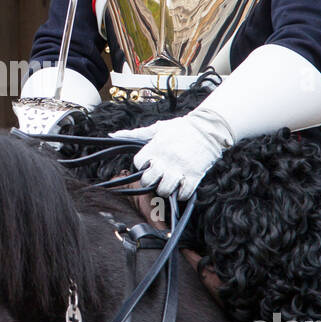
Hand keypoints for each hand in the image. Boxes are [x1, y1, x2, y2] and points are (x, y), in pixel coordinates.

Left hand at [111, 105, 232, 198]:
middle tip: (157, 178)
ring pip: (164, 190)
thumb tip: (112, 134)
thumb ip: (135, 134)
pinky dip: (182, 194)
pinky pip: (184, 193)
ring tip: (169, 184)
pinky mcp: (194, 175)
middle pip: (148, 181)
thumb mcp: (157, 128)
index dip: (141, 166)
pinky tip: (182, 187)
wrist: (208, 128)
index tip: (148, 165)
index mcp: (155, 147)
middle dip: (150, 182)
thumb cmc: (181, 127)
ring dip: (165, 190)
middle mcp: (166, 159)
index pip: (138, 163)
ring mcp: (180, 168)